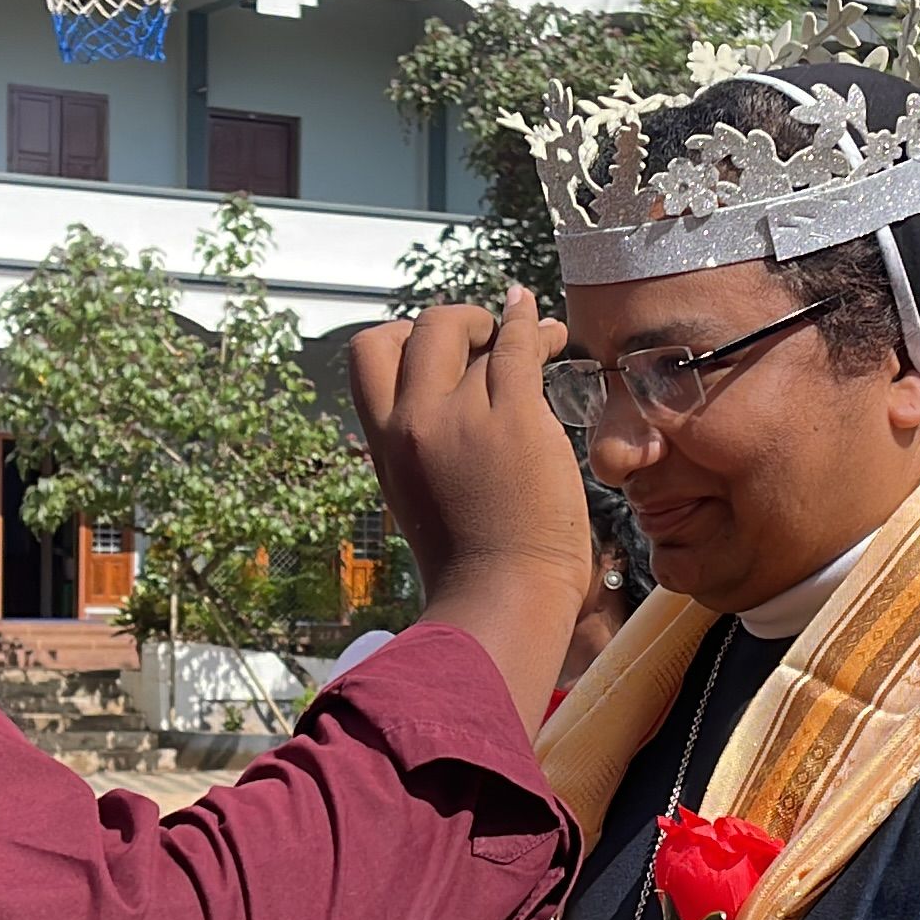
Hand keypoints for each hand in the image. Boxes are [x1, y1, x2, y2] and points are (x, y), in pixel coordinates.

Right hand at [348, 293, 588, 711]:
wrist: (503, 597)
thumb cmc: (471, 564)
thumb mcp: (418, 496)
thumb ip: (422, 449)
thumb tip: (443, 410)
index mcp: (384, 443)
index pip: (369, 354)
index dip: (403, 335)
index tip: (439, 350)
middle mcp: (412, 422)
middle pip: (417, 330)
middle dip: (453, 322)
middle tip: (487, 338)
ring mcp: (461, 417)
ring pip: (470, 335)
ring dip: (501, 324)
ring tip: (539, 334)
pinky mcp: (514, 418)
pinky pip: (518, 346)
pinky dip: (533, 323)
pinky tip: (550, 326)